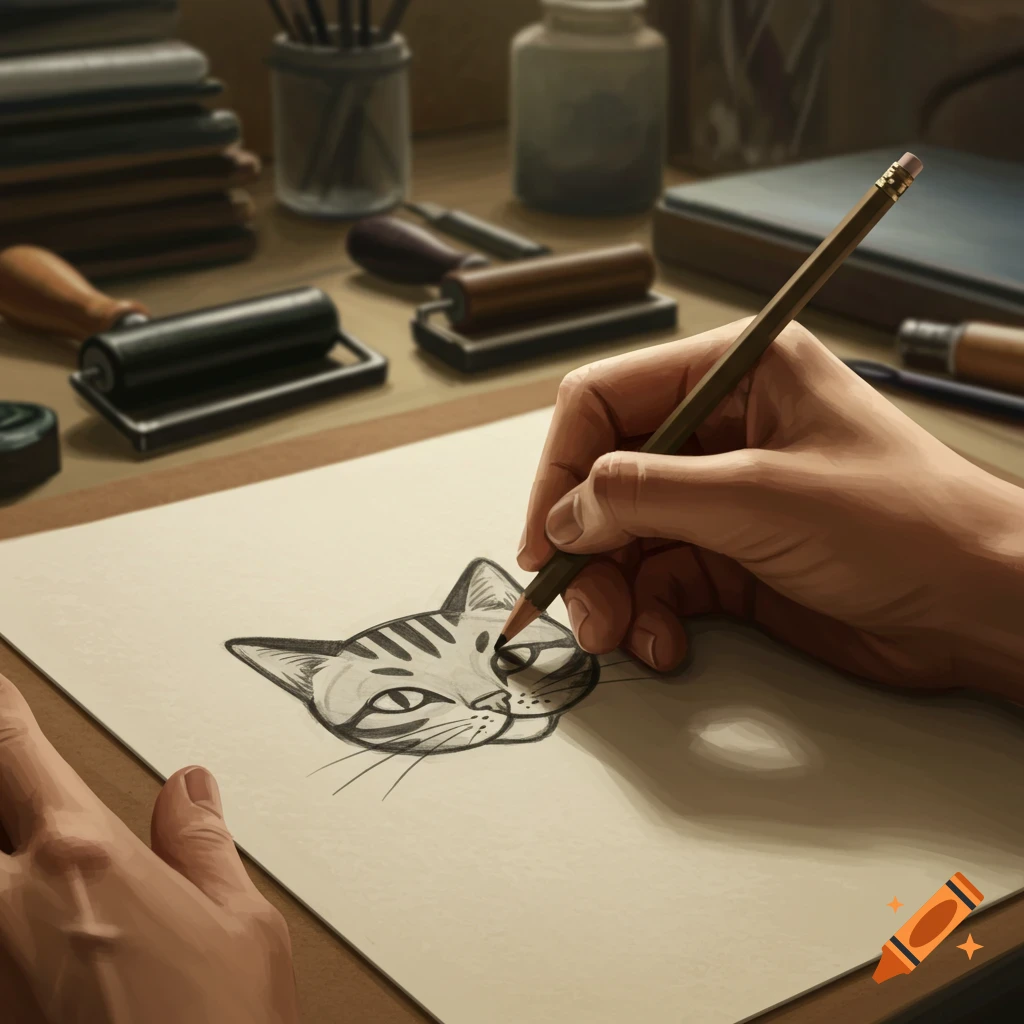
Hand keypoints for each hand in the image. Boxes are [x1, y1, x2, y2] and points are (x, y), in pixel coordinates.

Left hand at [0, 671, 299, 1023]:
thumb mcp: (240, 925)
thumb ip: (201, 843)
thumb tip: (189, 789)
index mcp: (82, 862)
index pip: (16, 753)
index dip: (1, 712)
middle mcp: (9, 909)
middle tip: (6, 775)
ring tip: (20, 850)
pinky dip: (2, 914)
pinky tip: (25, 923)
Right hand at [518, 320, 1023, 697]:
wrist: (979, 608)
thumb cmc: (907, 524)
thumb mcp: (763, 497)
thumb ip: (650, 496)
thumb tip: (567, 513)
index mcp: (732, 373)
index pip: (605, 401)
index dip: (561, 468)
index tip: (544, 536)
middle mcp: (719, 429)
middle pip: (606, 478)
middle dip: (585, 545)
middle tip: (578, 603)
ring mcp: (723, 497)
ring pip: (625, 538)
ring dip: (609, 590)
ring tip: (617, 634)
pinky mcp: (731, 556)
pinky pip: (658, 581)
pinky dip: (647, 616)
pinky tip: (663, 644)